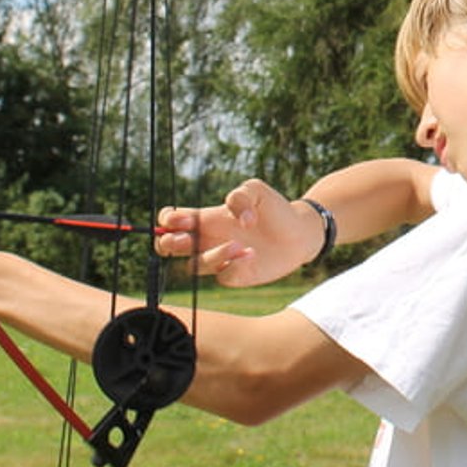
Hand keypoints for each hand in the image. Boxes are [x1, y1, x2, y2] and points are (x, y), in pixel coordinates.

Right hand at [155, 179, 323, 287]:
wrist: (299, 232)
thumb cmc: (273, 209)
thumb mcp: (256, 190)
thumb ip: (239, 196)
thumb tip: (235, 220)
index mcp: (206, 218)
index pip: (171, 221)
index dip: (167, 222)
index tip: (183, 220)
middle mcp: (208, 240)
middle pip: (168, 247)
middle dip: (168, 244)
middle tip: (185, 239)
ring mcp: (220, 259)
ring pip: (194, 266)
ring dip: (210, 256)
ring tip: (238, 244)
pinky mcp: (236, 274)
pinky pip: (223, 276)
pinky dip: (233, 266)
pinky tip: (251, 255)